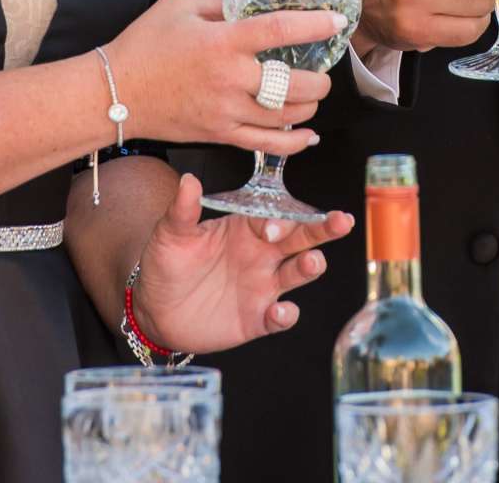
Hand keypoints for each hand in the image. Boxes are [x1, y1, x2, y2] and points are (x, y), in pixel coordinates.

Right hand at [102, 0, 339, 153]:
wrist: (112, 93)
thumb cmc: (143, 45)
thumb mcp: (179, 5)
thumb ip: (221, 2)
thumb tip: (251, 0)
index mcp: (222, 42)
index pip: (279, 30)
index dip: (314, 24)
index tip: (337, 20)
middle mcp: (230, 79)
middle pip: (294, 84)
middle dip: (320, 79)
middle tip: (323, 71)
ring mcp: (226, 112)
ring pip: (286, 117)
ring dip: (310, 106)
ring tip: (313, 95)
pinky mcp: (219, 134)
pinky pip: (266, 144)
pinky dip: (293, 142)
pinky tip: (307, 135)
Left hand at [132, 174, 354, 351]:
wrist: (155, 310)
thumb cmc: (167, 265)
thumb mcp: (170, 235)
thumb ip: (183, 210)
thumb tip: (188, 180)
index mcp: (245, 229)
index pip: (273, 216)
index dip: (279, 219)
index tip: (273, 227)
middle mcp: (261, 254)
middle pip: (300, 238)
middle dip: (323, 229)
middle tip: (342, 220)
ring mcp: (262, 286)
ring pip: (297, 273)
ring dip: (310, 267)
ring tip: (312, 262)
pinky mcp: (257, 318)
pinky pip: (280, 317)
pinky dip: (285, 315)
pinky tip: (281, 311)